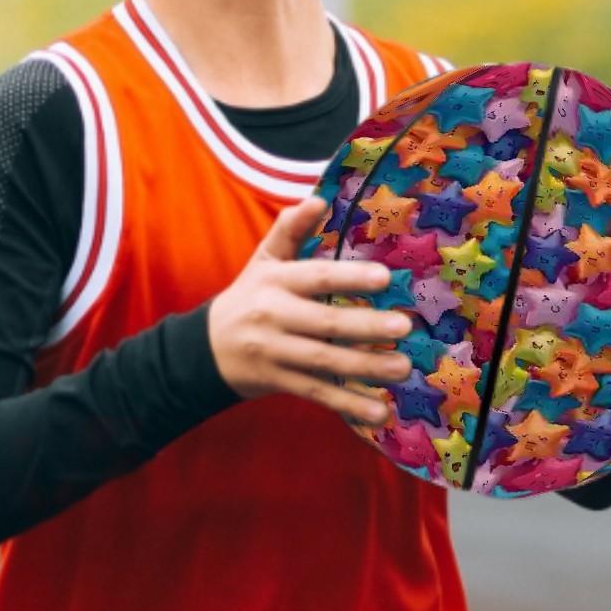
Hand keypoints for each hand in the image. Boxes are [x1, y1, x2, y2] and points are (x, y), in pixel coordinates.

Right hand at [208, 196, 412, 425]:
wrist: (205, 349)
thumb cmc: (248, 298)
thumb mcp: (263, 261)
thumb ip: (290, 230)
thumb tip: (318, 198)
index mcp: (275, 282)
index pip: (315, 277)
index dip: (349, 277)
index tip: (385, 278)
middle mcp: (274, 317)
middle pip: (325, 323)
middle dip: (366, 326)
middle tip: (404, 327)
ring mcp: (276, 353)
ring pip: (325, 362)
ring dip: (366, 368)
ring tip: (403, 369)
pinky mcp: (280, 382)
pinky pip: (318, 394)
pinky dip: (348, 405)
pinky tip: (378, 412)